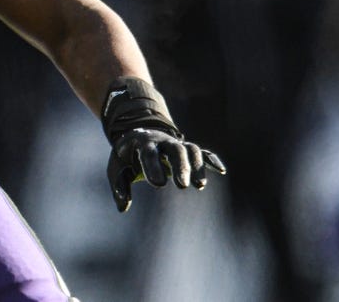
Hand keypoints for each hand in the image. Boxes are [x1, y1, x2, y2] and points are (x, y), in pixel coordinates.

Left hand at [106, 127, 225, 212]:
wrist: (137, 131)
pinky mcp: (186, 149)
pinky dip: (211, 160)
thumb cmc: (126, 154)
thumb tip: (123, 207)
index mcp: (142, 143)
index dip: (153, 167)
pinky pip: (202, 152)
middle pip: (175, 149)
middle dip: (180, 166)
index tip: (158, 184)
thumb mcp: (116, 167)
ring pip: (190, 149)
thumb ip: (119, 186)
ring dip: (196, 165)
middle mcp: (162, 141)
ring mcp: (176, 143)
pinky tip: (221, 171)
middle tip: (182, 185)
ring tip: (199, 185)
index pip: (149, 153)